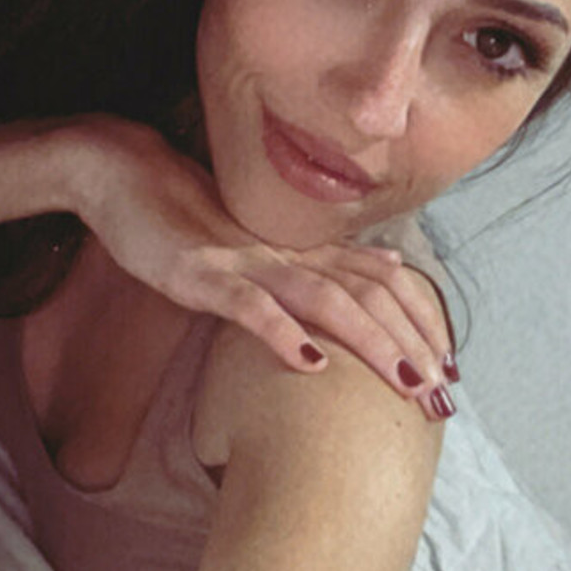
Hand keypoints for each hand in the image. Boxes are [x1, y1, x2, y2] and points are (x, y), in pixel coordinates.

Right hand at [65, 117, 457, 418]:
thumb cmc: (183, 218)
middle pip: (368, 297)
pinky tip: (311, 364)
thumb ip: (317, 265)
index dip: (420, 323)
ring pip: (325, 300)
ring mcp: (245, 262)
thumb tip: (389, 270)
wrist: (120, 174)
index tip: (450, 367)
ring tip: (406, 382)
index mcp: (301, 249)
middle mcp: (286, 253)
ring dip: (370, 342)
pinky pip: (249, 305)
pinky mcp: (201, 274)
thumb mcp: (257, 248)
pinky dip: (283, 333)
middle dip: (411, 346)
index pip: (380, 285)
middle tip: (444, 396)